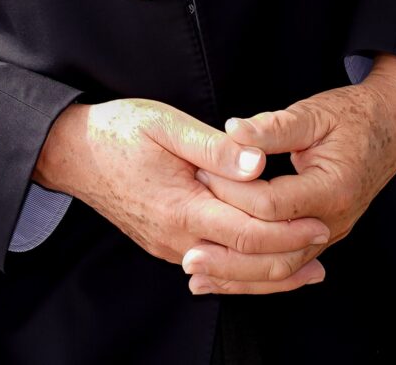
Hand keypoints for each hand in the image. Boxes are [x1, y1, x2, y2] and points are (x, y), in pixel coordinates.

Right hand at [33, 98, 331, 285]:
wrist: (72, 154)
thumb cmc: (119, 131)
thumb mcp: (166, 124)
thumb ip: (214, 147)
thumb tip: (257, 162)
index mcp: (180, 207)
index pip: (247, 232)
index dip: (287, 231)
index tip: (319, 220)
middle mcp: (176, 237)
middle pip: (245, 262)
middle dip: (289, 257)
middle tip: (324, 243)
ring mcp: (169, 246)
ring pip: (230, 271)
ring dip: (271, 271)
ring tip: (309, 266)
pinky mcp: (166, 245)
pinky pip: (213, 265)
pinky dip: (245, 268)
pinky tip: (265, 262)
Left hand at [187, 55, 395, 293]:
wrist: (391, 126)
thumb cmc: (352, 116)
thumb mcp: (313, 113)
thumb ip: (272, 126)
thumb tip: (231, 131)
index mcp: (332, 188)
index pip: (271, 205)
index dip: (232, 193)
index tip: (200, 176)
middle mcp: (333, 220)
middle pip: (276, 253)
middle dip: (229, 258)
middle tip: (188, 255)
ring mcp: (331, 234)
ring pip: (282, 270)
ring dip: (239, 278)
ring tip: (196, 279)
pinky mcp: (322, 237)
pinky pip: (288, 266)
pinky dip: (256, 275)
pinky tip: (225, 278)